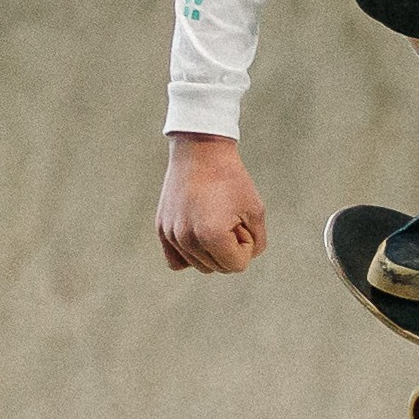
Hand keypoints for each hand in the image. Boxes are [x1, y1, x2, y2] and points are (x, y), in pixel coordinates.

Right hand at [158, 133, 267, 271]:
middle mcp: (187, 240)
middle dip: (230, 247)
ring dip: (212, 249)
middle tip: (228, 217)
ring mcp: (171, 235)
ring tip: (212, 219)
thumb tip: (240, 261)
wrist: (200, 150)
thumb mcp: (256, 210)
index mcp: (212, 236)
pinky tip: (198, 235)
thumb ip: (257, 243)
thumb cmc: (231, 179)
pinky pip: (176, 261)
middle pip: (219, 268)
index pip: (238, 266)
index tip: (241, 220)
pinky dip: (190, 255)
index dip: (246, 244)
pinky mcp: (162, 229)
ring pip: (200, 266)